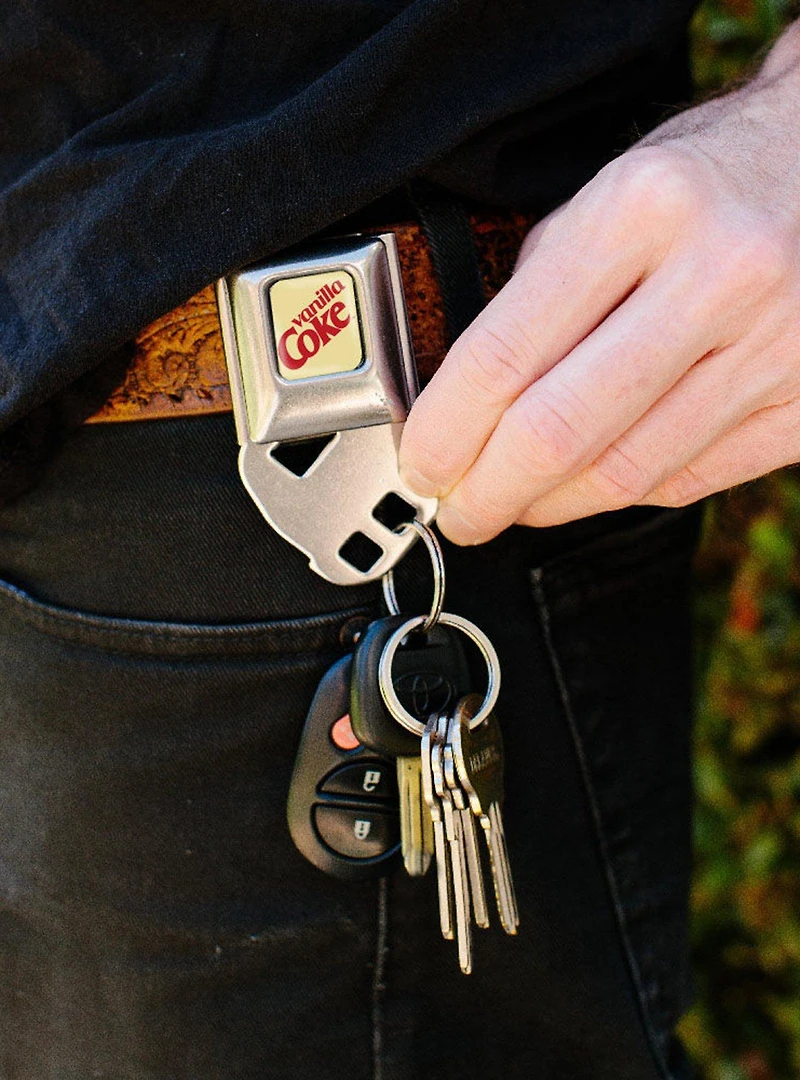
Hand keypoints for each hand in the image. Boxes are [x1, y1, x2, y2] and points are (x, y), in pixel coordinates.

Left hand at [399, 24, 799, 543]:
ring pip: (623, 473)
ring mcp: (773, 345)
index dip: (444, 431)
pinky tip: (584, 487)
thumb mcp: (607, 196)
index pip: (504, 355)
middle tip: (456, 511)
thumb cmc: (706, 180)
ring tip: (513, 502)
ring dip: (547, 506)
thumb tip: (467, 404)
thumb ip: (539, 293)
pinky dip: (617, 495)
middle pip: (559, 432)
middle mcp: (718, 276)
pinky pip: (686, 480)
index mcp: (642, 209)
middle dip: (485, 492)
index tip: (420, 465)